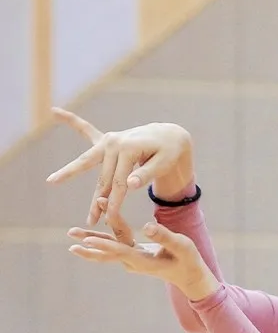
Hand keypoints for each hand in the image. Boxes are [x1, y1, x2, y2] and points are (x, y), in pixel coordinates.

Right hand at [46, 108, 193, 244]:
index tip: (110, 219)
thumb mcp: (164, 164)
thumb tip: (130, 185)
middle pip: (103, 177)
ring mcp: (108, 140)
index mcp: (128, 149)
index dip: (115, 202)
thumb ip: (147, 174)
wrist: (170, 136)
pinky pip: (85, 130)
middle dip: (97, 201)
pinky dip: (71, 121)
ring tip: (51, 181)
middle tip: (91, 221)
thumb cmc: (169, 153)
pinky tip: (55, 111)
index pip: (119, 182)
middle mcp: (114, 143)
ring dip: (70, 172)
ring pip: (87, 161)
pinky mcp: (106, 139)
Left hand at [67, 202, 219, 301]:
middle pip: (108, 252)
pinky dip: (103, 239)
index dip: (104, 244)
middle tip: (71, 236)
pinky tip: (89, 235)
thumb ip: (165, 236)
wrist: (190, 276)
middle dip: (90, 243)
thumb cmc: (189, 261)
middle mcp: (134, 262)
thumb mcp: (182, 246)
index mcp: (145, 261)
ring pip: (109, 249)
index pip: (121, 251)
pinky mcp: (134, 255)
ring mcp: (133, 260)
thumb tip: (147, 225)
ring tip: (72, 234)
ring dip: (92, 240)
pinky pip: (115, 247)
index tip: (87, 240)